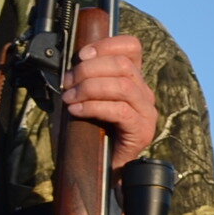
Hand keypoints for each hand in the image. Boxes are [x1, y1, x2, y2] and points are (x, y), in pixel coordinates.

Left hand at [62, 32, 158, 163]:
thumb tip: (67, 66)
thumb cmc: (91, 133)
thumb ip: (85, 80)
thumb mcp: (87, 99)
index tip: (82, 55)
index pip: (132, 47)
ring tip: (69, 98)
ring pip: (122, 86)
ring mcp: (146, 112)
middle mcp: (144, 93)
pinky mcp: (141, 130)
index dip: (107, 45)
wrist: (101, 169)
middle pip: (123, 65)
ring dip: (89, 88)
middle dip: (89, 70)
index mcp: (133, 80)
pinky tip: (77, 110)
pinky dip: (94, 107)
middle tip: (67, 82)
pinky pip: (119, 110)